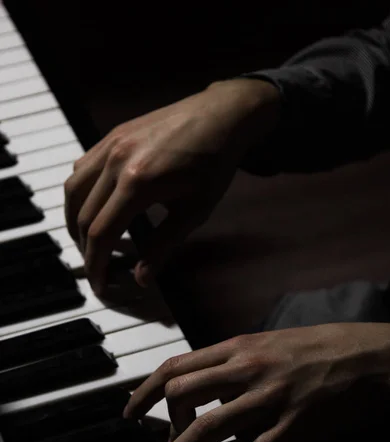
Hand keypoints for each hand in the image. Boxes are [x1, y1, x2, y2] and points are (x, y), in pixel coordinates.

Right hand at [64, 78, 279, 292]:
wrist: (221, 116)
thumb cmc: (213, 165)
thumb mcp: (193, 212)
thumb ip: (163, 246)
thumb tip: (141, 278)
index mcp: (137, 183)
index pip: (102, 233)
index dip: (97, 264)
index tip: (101, 284)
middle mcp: (115, 162)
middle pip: (83, 216)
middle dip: (86, 249)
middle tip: (97, 268)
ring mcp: (110, 145)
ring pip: (73, 190)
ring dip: (74, 221)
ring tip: (87, 242)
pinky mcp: (111, 136)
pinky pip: (81, 168)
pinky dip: (79, 193)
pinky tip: (92, 206)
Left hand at [124, 322, 389, 441]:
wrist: (371, 356)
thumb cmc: (323, 345)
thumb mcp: (271, 340)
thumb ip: (236, 358)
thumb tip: (206, 378)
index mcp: (240, 346)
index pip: (177, 364)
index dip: (145, 389)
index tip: (131, 410)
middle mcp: (247, 369)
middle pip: (182, 395)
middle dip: (157, 426)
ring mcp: (269, 398)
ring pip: (207, 429)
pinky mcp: (294, 427)